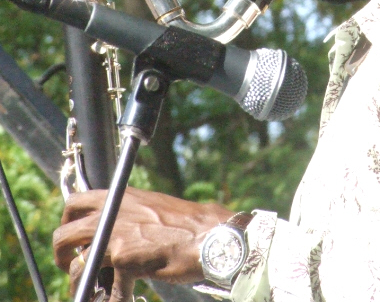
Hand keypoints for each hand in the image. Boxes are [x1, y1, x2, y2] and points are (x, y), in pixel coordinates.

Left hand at [53, 187, 232, 299]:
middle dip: (61, 254)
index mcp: (121, 196)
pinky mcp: (124, 257)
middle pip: (64, 232)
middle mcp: (114, 211)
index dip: (69, 220)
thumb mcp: (154, 209)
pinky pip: (103, 286)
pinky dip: (112, 297)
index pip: (77, 201)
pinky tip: (124, 297)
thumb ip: (131, 216)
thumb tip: (119, 233)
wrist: (209, 234)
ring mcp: (116, 234)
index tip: (75, 238)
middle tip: (70, 264)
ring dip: (79, 282)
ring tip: (92, 289)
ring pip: (75, 263)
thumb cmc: (189, 224)